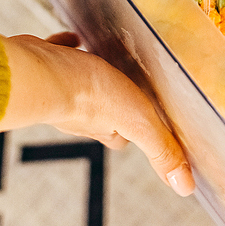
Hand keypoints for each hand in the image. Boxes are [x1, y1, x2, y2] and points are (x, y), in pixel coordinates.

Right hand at [0, 33, 194, 196]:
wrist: (39, 71)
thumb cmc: (87, 96)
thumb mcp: (139, 122)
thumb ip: (161, 150)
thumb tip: (185, 187)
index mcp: (104, 127)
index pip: (123, 136)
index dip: (135, 130)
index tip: (147, 120)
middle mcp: (79, 112)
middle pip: (100, 110)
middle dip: (112, 99)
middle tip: (127, 82)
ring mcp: (59, 88)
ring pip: (77, 83)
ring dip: (89, 74)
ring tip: (103, 58)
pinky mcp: (45, 64)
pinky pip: (58, 56)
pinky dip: (66, 49)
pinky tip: (74, 39)